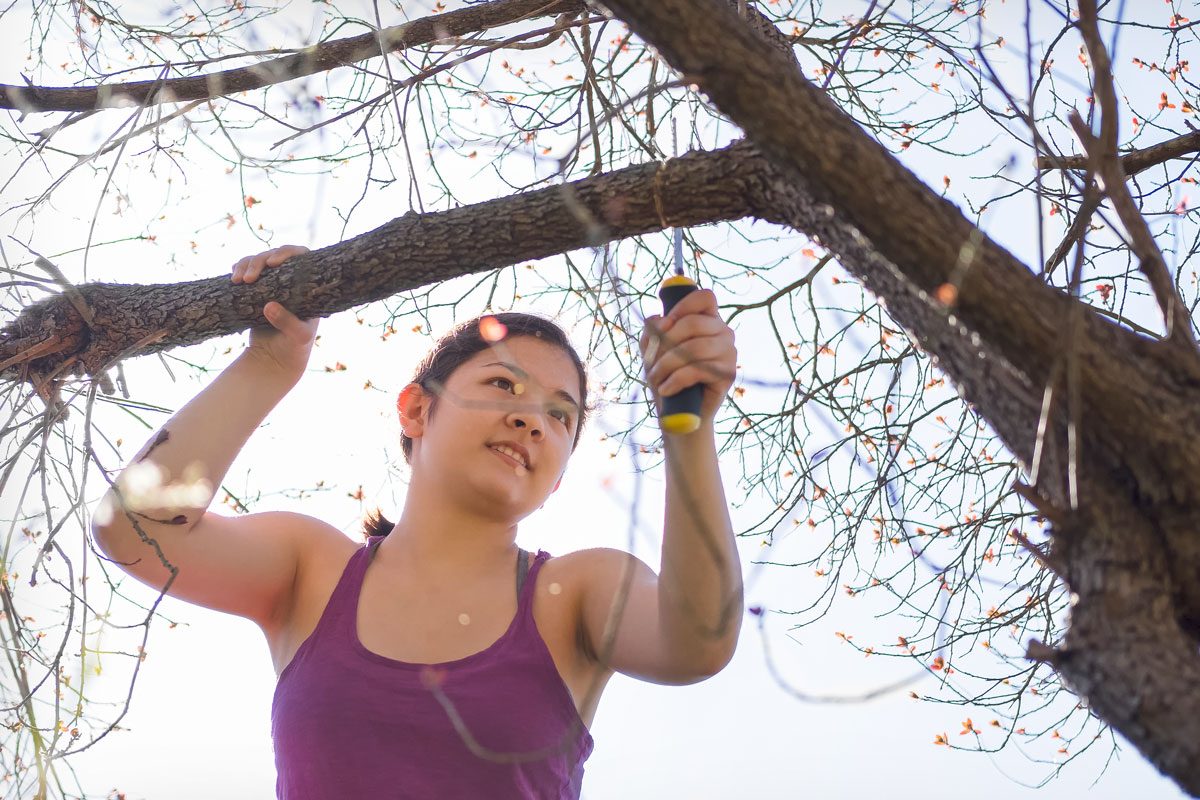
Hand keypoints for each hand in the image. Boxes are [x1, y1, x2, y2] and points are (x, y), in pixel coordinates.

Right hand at [233, 245, 318, 379]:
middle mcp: (291, 281)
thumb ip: (287, 323)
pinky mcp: (256, 290)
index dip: (287, 252)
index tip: (272, 263)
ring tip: (236, 280)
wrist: (275, 359)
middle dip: (258, 261)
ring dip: (245, 264)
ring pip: (258, 261)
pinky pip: (246, 270)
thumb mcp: (298, 337)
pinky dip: (238, 269)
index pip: (303, 257)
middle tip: (248, 279)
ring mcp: (272, 284)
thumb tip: (269, 306)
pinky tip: (233, 276)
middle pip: (275, 256)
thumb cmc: (294, 348)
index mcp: (308, 288)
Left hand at [639, 288, 736, 424]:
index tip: (665, 325)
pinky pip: (697, 369)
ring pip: (694, 347)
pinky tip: (666, 389)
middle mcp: (723, 332)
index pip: (705, 297)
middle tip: (651, 363)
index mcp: (708, 320)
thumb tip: (659, 320)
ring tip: (655, 378)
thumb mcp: (652, 351)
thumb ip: (652, 331)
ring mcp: (729, 352)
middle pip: (694, 323)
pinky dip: (675, 379)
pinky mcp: (728, 374)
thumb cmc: (666, 377)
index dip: (682, 306)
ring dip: (667, 364)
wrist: (678, 413)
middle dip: (665, 343)